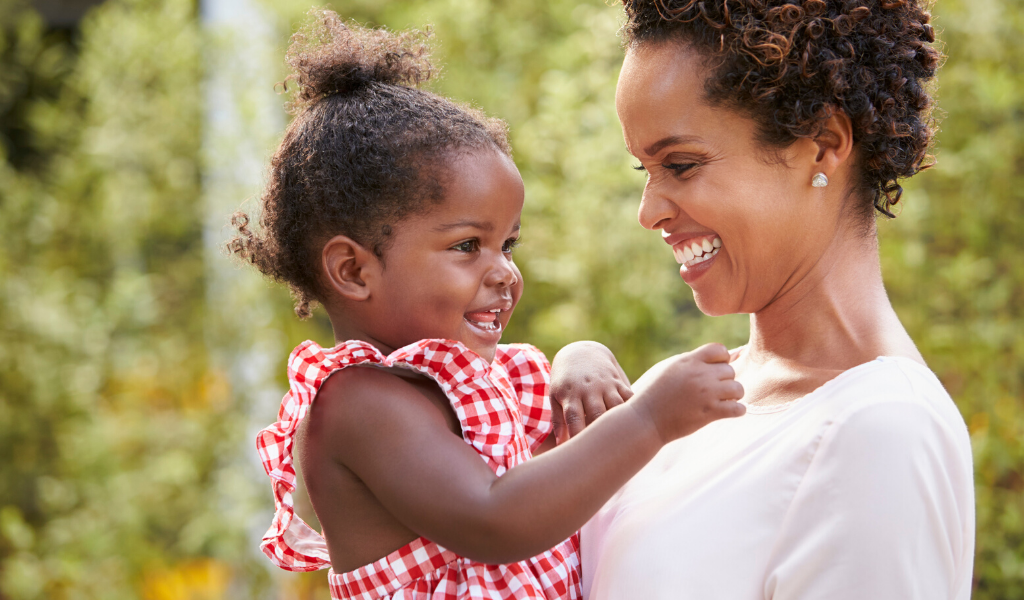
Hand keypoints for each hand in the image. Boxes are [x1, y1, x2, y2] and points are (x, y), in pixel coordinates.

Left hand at [550, 341, 633, 443]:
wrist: (581, 353)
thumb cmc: (565, 381)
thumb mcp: (555, 396)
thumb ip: (558, 419)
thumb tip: (561, 445)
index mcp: (571, 395)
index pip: (574, 419)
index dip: (577, 437)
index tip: (581, 455)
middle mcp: (589, 389)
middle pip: (597, 414)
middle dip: (600, 432)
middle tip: (605, 453)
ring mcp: (605, 384)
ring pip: (616, 406)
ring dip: (620, 422)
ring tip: (626, 442)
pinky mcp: (618, 381)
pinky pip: (629, 395)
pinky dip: (634, 408)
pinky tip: (640, 424)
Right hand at [630, 343, 744, 443]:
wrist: (645, 420)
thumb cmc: (653, 393)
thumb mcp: (668, 368)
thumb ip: (690, 361)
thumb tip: (709, 357)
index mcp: (689, 361)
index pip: (719, 349)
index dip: (721, 359)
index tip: (713, 370)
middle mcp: (700, 375)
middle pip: (730, 370)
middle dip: (725, 380)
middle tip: (715, 390)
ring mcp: (706, 394)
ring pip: (738, 388)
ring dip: (733, 395)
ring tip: (722, 401)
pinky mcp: (710, 413)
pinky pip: (738, 409)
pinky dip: (737, 411)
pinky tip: (727, 412)